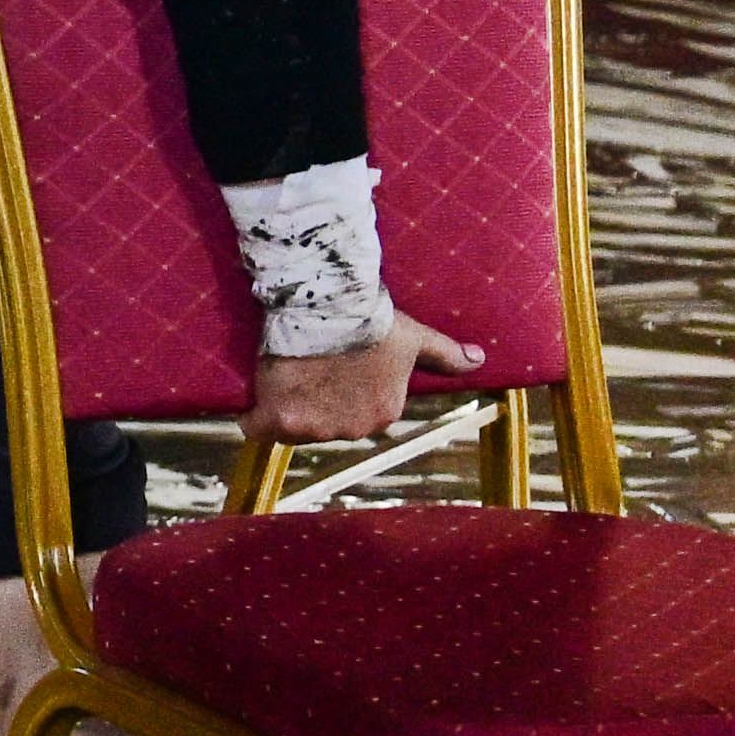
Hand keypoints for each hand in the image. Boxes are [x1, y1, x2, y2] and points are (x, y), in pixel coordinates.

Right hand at [242, 315, 487, 447]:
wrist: (328, 305)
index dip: (341, 391)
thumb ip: (445, 353)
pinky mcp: (280, 419)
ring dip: (287, 409)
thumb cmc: (372, 318)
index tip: (332, 368)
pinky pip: (258, 429)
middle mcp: (354, 429)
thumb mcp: (414, 336)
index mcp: (384, 413)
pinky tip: (256, 400)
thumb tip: (479, 360)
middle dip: (315, 404)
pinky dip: (254, 418)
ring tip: (285, 373)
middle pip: (325, 424)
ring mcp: (316, 427)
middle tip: (307, 369)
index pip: (357, 413)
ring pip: (294, 428)